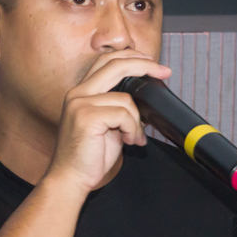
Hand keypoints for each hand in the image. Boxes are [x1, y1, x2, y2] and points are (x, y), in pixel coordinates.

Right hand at [45, 50, 170, 192]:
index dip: (131, 57)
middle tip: (164, 72)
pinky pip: (123, 114)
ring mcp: (80, 103)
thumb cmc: (89, 156)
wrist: (71, 178)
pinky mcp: (86, 117)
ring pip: (125, 98)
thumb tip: (143, 101)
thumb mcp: (107, 125)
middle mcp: (77, 93)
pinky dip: (132, 129)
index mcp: (81, 92)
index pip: (106, 61)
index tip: (153, 64)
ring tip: (134, 137)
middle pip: (115, 64)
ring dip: (137, 120)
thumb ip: (118, 108)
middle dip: (144, 65)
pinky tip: (129, 141)